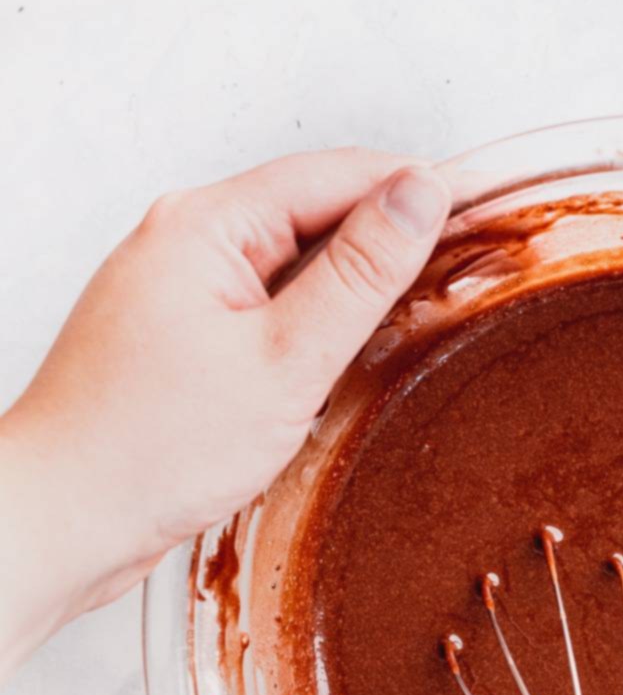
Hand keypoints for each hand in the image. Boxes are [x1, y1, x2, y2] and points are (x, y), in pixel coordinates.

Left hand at [0, 149, 449, 676]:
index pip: (337, 175)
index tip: (488, 203)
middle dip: (391, 235)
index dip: (418, 187)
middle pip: (314, 212)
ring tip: (424, 307)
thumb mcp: (284, 360)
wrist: (62, 520)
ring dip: (354, 283)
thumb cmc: (148, 450)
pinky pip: (265, 308)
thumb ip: (359, 274)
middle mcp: (183, 240)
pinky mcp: (179, 337)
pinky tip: (347, 355)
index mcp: (204, 224)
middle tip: (471, 261)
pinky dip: (313, 323)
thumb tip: (418, 195)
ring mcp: (178, 289)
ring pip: (291, 264)